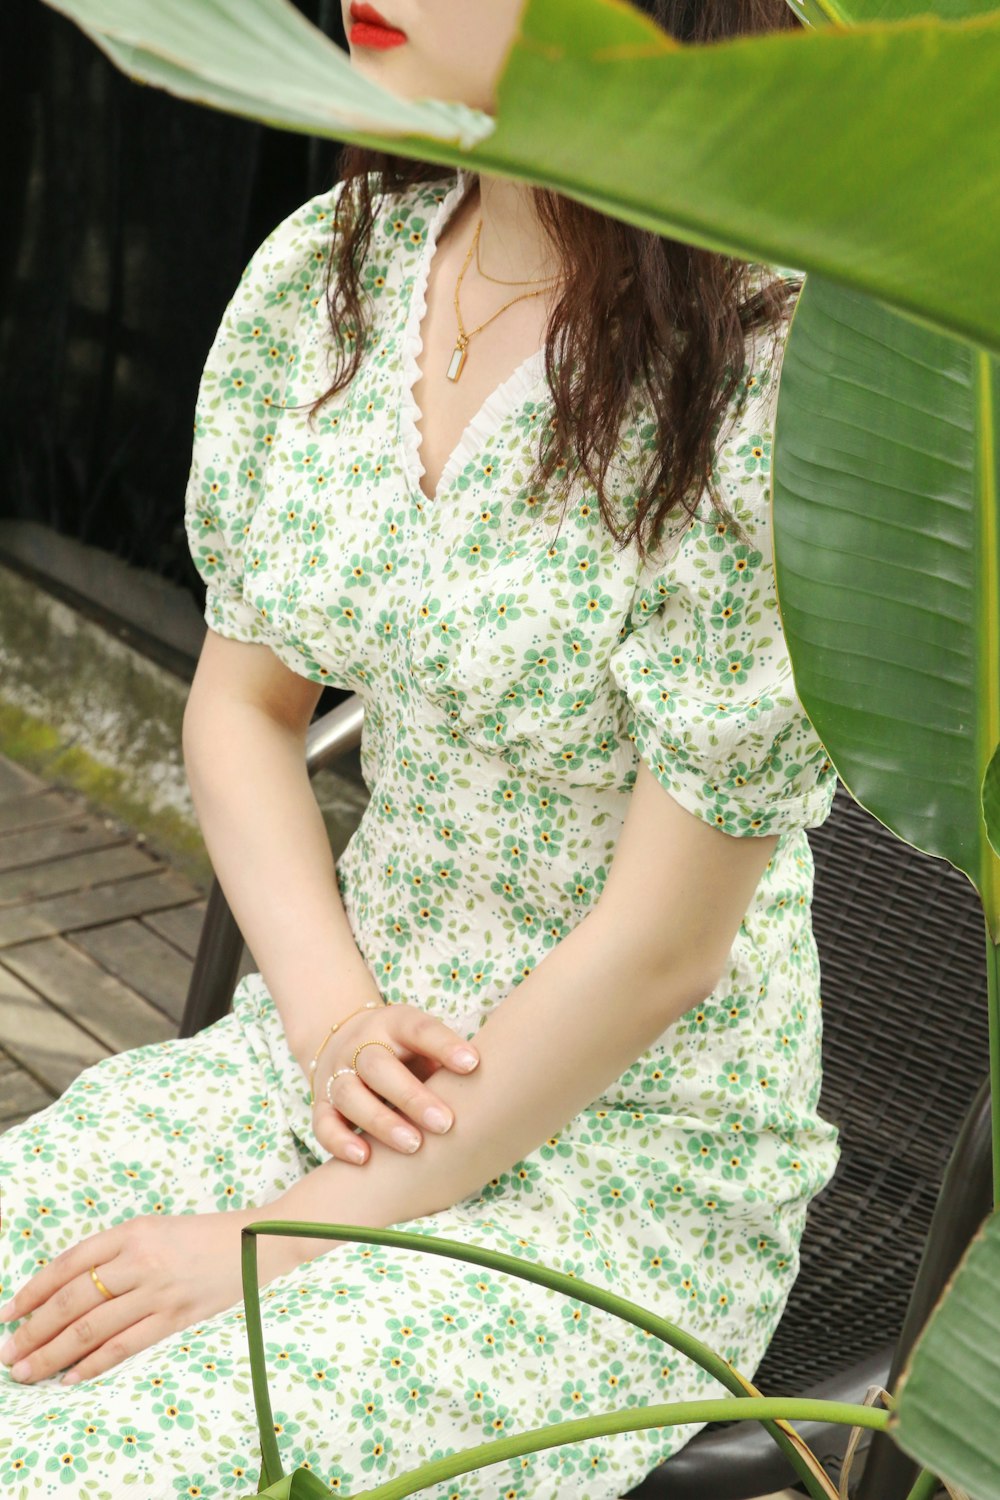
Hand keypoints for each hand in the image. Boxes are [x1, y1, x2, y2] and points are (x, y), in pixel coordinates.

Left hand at [0, 1208, 301, 1386]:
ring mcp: (159, 1290)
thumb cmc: (202, 1236)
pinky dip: (93, 1364)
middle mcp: (141, 1259)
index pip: (69, 1263)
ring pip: (91, 1328)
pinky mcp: (176, 1317)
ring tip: (27, 1371)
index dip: (34, 1290)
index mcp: (133, 1230)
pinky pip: (125, 1346)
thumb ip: (116, 1252)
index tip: (9, 1313)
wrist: (259, 1242)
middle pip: (73, 1300)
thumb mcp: (156, 1228)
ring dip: (53, 1353)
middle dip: (34, 1330)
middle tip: (8, 1353)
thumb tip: (67, 1290)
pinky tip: (69, 1378)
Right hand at [312, 1004, 478, 1164]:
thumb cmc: (404, 1050)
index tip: (473, 1064)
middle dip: (412, 1096)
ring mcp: (336, 1073)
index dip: (445, 1045)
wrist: (345, 1039)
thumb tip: (493, 1086)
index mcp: (394, 1024)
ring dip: (381, 1122)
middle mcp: (361, 1045)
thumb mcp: (423, 1041)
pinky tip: (365, 1158)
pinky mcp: (320, 1102)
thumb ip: (446, 1058)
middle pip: (379, 1066)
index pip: (419, 1029)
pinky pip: (323, 1123)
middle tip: (445, 1124)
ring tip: (414, 1146)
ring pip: (349, 1095)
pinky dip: (340, 1141)